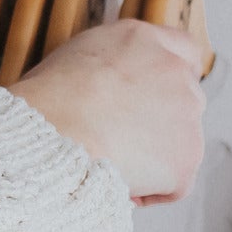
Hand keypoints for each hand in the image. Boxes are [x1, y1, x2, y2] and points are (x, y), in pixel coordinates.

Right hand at [5, 18, 208, 203]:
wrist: (52, 136)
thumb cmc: (44, 104)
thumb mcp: (74, 58)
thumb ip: (110, 64)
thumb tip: (110, 87)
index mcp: (142, 40)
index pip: (183, 51)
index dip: (170, 78)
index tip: (154, 97)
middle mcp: (173, 69)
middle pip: (185, 99)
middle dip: (161, 122)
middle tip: (121, 140)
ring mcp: (187, 113)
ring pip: (179, 144)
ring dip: (154, 158)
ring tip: (111, 164)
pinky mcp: (187, 157)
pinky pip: (174, 184)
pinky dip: (151, 191)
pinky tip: (119, 186)